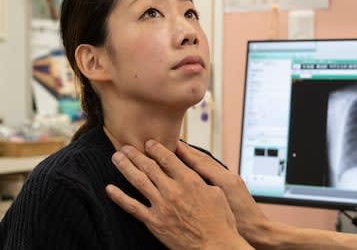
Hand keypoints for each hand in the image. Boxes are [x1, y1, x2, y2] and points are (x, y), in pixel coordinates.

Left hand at [105, 140, 251, 249]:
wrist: (215, 246)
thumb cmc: (221, 220)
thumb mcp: (216, 192)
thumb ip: (201, 177)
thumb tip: (191, 166)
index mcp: (190, 181)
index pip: (168, 158)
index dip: (156, 148)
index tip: (148, 143)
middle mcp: (173, 191)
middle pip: (150, 166)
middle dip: (136, 154)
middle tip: (126, 146)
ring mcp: (162, 206)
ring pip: (139, 181)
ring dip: (125, 167)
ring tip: (116, 158)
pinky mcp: (154, 222)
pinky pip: (132, 207)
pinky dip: (119, 197)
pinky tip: (109, 189)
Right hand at [174, 141, 276, 247]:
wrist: (259, 230)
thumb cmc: (241, 225)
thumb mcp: (222, 208)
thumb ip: (207, 193)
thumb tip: (189, 180)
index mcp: (225, 181)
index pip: (201, 163)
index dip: (186, 153)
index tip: (173, 145)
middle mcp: (229, 176)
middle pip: (205, 159)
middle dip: (189, 151)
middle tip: (174, 143)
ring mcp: (232, 179)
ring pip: (210, 163)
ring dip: (196, 156)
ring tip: (182, 151)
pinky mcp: (233, 184)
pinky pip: (215, 170)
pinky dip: (204, 165)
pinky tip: (196, 167)